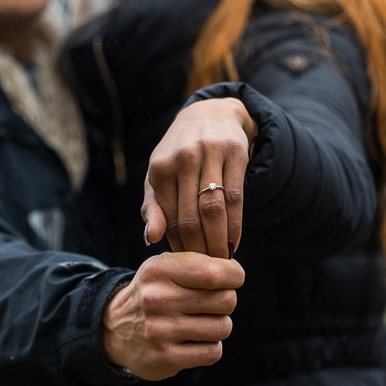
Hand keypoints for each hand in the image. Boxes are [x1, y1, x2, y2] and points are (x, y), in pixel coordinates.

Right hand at [102, 251, 243, 380]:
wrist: (115, 328)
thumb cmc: (154, 293)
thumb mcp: (165, 268)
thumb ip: (199, 264)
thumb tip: (236, 273)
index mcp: (158, 271)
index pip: (215, 273)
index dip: (234, 275)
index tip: (232, 278)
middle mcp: (156, 299)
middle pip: (226, 300)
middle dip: (225, 301)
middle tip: (210, 302)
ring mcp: (160, 330)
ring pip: (223, 327)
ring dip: (218, 325)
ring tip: (199, 321)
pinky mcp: (165, 357)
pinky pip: (212, 352)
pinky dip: (209, 346)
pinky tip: (193, 340)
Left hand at [142, 98, 255, 257]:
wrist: (209, 114)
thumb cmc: (178, 154)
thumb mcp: (159, 175)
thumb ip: (153, 207)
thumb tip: (149, 239)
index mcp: (159, 169)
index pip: (169, 219)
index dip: (178, 247)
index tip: (186, 266)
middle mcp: (182, 159)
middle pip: (191, 218)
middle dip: (199, 250)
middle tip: (206, 271)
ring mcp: (209, 154)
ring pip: (214, 210)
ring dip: (219, 241)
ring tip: (221, 261)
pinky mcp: (235, 153)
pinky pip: (236, 197)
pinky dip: (236, 225)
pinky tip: (234, 242)